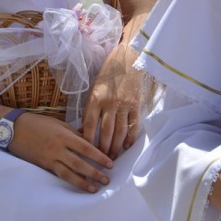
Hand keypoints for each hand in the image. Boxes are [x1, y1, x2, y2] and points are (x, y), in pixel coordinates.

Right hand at [8, 112, 113, 192]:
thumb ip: (74, 131)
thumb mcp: (57, 123)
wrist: (14, 129)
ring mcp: (49, 158)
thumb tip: (89, 137)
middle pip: (79, 163)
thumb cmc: (37, 123)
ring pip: (69, 173)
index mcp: (63, 134)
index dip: (99, 156)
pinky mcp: (43, 165)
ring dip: (83, 182)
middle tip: (107, 179)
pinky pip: (59, 174)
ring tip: (95, 188)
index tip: (110, 164)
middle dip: (94, 172)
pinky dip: (70, 181)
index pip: (85, 147)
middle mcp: (57, 148)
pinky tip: (78, 186)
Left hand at [81, 44, 141, 158]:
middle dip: (103, 149)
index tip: (86, 152)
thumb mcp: (94, 89)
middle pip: (105, 132)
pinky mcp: (136, 105)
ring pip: (119, 132)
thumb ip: (90, 108)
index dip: (87, 141)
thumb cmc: (107, 75)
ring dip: (116, 147)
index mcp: (95, 98)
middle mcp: (109, 103)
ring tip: (113, 157)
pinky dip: (130, 138)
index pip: (89, 125)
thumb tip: (84, 129)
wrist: (128, 60)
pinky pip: (133, 125)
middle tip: (101, 160)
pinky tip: (126, 146)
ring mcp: (124, 105)